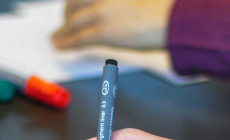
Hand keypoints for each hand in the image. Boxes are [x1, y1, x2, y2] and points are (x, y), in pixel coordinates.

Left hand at [52, 0, 174, 49]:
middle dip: (67, 15)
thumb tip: (120, 15)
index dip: (76, 4)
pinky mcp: (103, 31)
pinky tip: (61, 46)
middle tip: (64, 25)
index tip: (73, 10)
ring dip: (63, 31)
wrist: (172, 20)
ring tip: (57, 39)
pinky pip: (79, 38)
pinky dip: (67, 42)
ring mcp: (102, 12)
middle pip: (75, 4)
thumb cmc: (166, 12)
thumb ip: (125, 5)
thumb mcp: (142, 1)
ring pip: (73, 22)